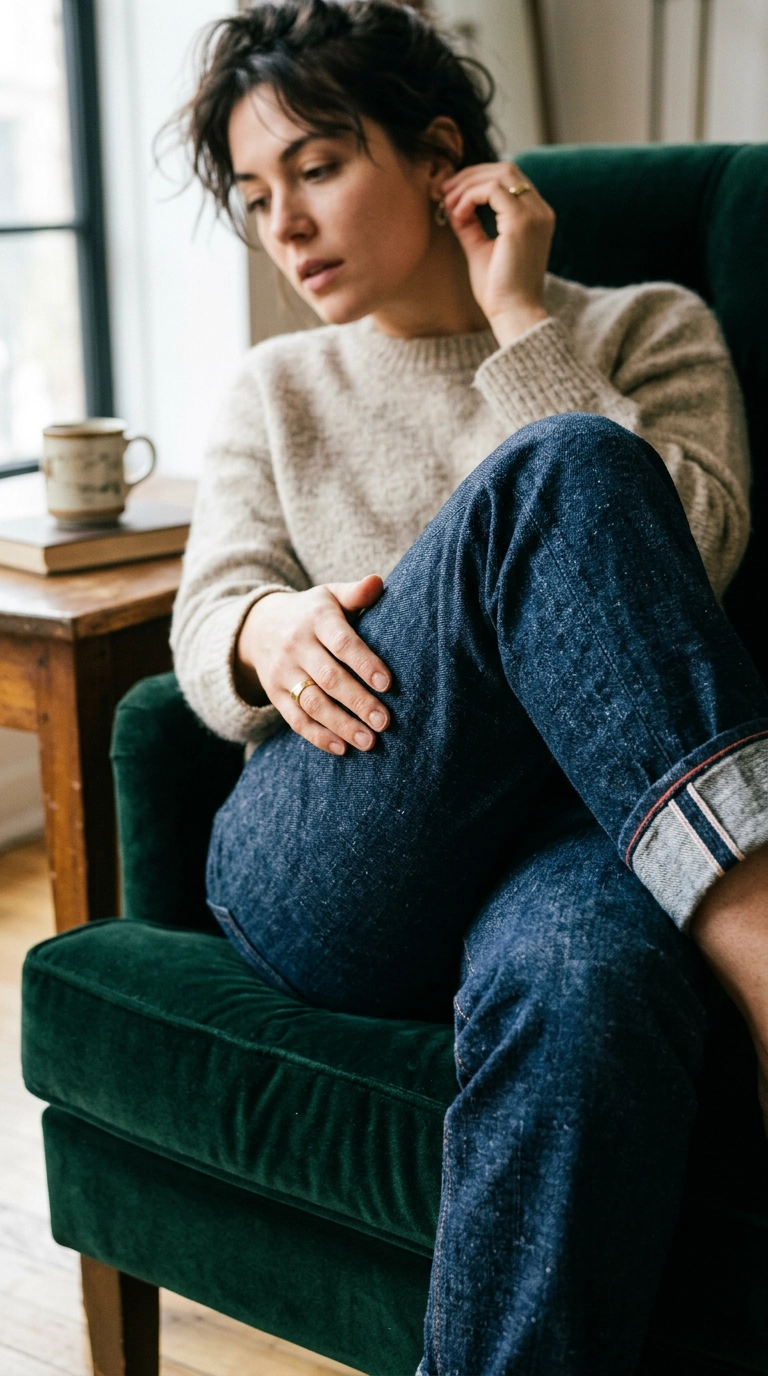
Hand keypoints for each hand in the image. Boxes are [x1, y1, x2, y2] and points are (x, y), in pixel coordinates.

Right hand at [235, 575, 390, 754]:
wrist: (260, 626)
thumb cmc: (313, 612)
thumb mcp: (330, 595)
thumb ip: (356, 593)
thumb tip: (377, 582)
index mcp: (316, 618)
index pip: (341, 642)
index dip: (364, 662)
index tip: (387, 683)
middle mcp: (296, 646)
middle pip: (328, 678)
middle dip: (357, 702)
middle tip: (384, 721)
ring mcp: (282, 672)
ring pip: (312, 703)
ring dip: (341, 725)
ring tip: (369, 741)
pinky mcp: (274, 694)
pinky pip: (295, 719)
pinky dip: (318, 736)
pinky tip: (342, 748)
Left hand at [441, 162, 554, 346]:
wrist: (514, 314)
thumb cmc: (499, 291)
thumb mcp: (480, 249)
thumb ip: (470, 225)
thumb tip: (453, 204)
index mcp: (536, 217)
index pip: (509, 180)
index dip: (477, 180)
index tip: (450, 194)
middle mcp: (540, 211)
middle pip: (506, 169)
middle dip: (470, 175)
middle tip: (444, 190)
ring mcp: (534, 214)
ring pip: (499, 174)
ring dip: (467, 185)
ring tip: (447, 203)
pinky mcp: (521, 221)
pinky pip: (491, 189)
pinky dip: (469, 196)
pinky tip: (456, 214)